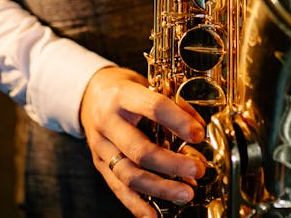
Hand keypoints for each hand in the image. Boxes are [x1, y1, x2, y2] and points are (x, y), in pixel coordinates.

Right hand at [80, 66, 206, 217]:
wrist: (91, 94)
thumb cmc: (126, 90)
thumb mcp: (146, 85)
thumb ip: (171, 104)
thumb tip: (198, 129)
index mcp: (122, 95)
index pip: (153, 107)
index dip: (179, 122)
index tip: (199, 134)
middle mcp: (107, 121)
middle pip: (140, 149)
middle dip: (172, 164)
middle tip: (197, 170)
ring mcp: (100, 146)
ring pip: (129, 174)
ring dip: (161, 188)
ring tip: (186, 193)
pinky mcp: (99, 164)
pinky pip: (118, 189)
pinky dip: (137, 205)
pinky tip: (155, 215)